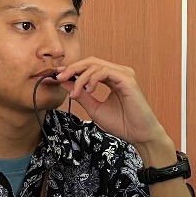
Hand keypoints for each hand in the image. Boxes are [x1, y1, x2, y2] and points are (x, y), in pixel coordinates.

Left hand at [53, 58, 167, 150]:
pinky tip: (88, 90)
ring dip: (80, 78)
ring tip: (75, 93)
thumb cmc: (122, 124)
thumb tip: (64, 82)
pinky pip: (104, 71)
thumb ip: (81, 94)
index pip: (89, 67)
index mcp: (111, 78)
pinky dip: (92, 79)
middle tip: (58, 77)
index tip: (56, 76)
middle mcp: (118, 73)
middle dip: (72, 68)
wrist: (139, 135)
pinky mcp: (127, 79)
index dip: (72, 69)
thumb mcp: (94, 108)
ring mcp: (124, 74)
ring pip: (96, 65)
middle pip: (91, 61)